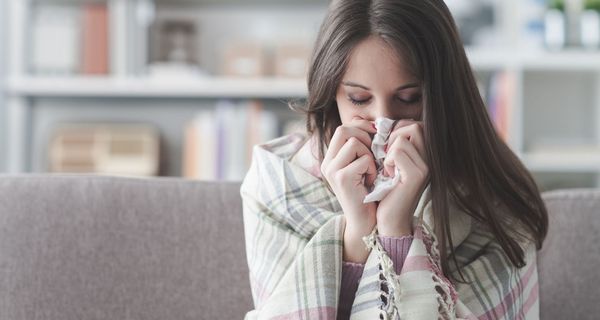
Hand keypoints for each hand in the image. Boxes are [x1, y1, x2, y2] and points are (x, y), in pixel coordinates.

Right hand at [320, 117, 376, 262]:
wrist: (366, 222)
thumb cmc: (369, 192)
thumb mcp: (363, 165)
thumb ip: (362, 146)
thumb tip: (370, 122)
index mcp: (331, 158)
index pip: (343, 127)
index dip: (362, 127)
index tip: (376, 136)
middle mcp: (327, 163)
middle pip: (344, 129)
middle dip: (365, 136)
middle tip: (374, 152)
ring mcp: (332, 170)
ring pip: (355, 142)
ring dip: (369, 155)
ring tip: (371, 171)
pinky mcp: (341, 178)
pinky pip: (363, 159)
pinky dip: (372, 169)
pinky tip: (371, 182)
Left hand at [376, 120, 429, 236]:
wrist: (390, 219)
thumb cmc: (386, 191)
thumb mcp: (391, 163)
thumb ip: (393, 145)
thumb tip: (381, 124)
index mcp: (426, 154)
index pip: (415, 125)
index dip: (397, 131)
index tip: (387, 149)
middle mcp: (431, 159)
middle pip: (413, 126)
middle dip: (393, 137)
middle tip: (386, 157)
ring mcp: (426, 166)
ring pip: (403, 138)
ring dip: (389, 152)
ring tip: (389, 169)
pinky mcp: (417, 175)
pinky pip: (397, 152)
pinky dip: (387, 162)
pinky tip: (389, 176)